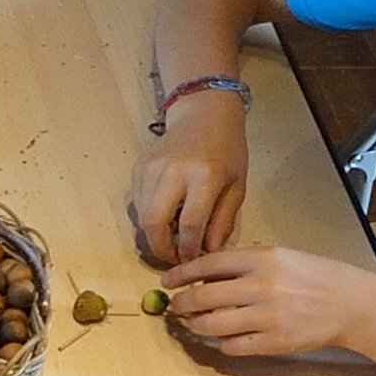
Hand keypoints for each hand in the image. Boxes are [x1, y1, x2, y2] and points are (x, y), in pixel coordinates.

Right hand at [128, 94, 246, 263]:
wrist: (204, 115)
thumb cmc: (227, 151)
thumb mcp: (237, 187)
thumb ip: (223, 221)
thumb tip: (207, 253)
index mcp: (204, 176)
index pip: (189, 224)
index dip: (188, 249)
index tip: (192, 260)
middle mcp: (173, 171)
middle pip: (154, 223)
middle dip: (160, 249)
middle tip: (173, 257)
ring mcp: (151, 168)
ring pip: (142, 216)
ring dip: (155, 234)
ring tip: (173, 235)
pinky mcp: (139, 167)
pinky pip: (138, 203)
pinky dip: (149, 216)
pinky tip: (166, 212)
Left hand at [152, 246, 374, 360]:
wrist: (351, 303)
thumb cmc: (315, 276)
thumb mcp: (282, 257)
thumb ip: (245, 264)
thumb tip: (204, 276)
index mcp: (263, 258)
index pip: (208, 264)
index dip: (181, 274)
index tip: (168, 281)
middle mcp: (262, 286)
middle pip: (203, 298)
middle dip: (182, 304)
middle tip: (174, 308)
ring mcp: (268, 316)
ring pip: (213, 325)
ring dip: (195, 326)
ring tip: (192, 323)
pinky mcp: (274, 341)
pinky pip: (233, 346)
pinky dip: (221, 343)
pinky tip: (221, 338)